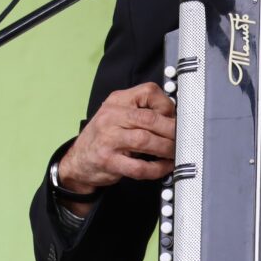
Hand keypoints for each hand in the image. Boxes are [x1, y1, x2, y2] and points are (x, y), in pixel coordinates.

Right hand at [57, 82, 175, 209]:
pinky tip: (164, 167)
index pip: (148, 92)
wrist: (77, 160)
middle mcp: (111, 117)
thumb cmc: (103, 136)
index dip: (167, 105)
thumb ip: (141, 112)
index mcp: (118, 100)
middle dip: (172, 130)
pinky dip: (156, 168)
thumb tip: (175, 118)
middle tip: (183, 138)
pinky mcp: (109, 161)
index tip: (175, 117)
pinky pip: (138, 167)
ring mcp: (108, 139)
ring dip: (166, 149)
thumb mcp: (118, 114)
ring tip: (174, 153)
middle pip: (150, 118)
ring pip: (145, 141)